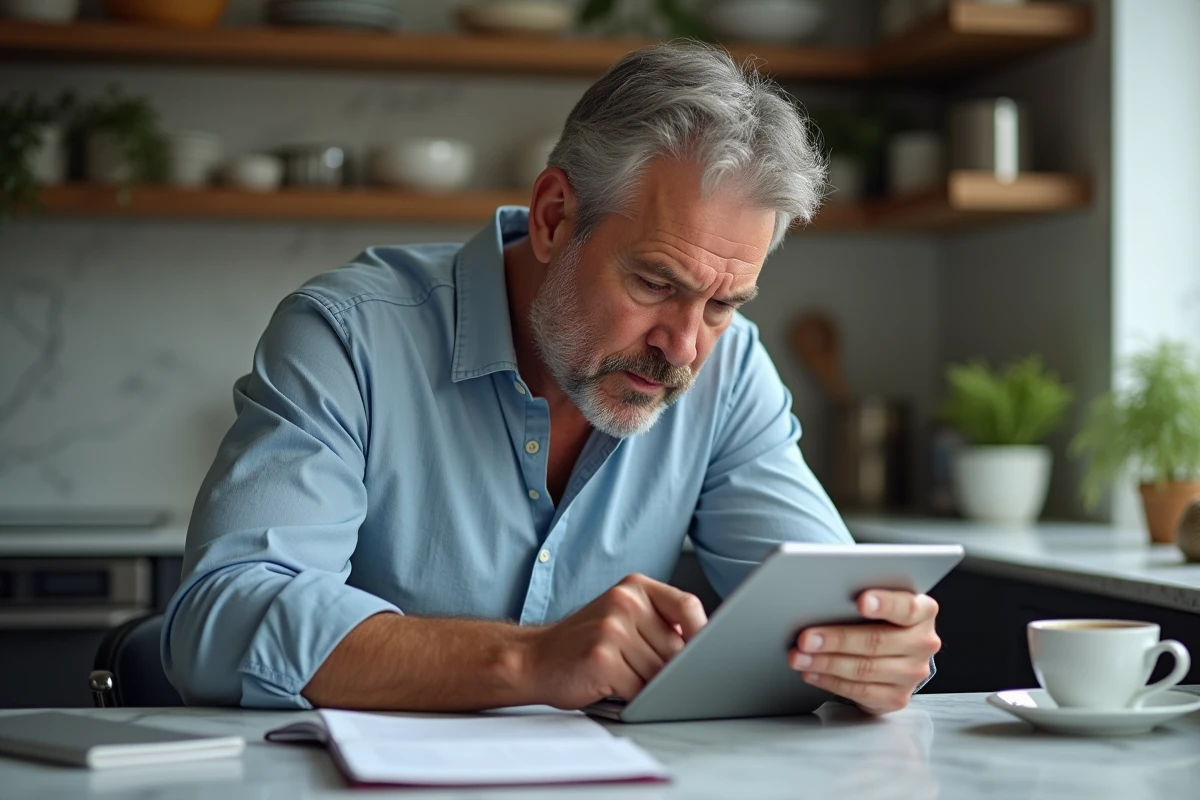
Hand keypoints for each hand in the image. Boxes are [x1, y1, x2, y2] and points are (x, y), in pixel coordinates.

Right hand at [522, 574, 707, 709]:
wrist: (533, 659)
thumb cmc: (584, 643)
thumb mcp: (622, 617)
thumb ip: (660, 623)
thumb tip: (706, 647)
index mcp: (634, 587)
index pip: (687, 606)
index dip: (703, 633)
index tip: (710, 652)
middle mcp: (624, 602)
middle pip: (677, 646)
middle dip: (672, 669)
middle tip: (654, 675)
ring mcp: (612, 629)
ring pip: (660, 672)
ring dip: (650, 686)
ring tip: (627, 679)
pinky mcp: (602, 658)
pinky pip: (640, 689)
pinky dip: (634, 699)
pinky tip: (615, 689)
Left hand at [789, 590, 940, 714]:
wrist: (897, 653)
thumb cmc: (881, 620)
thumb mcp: (881, 602)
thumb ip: (864, 597)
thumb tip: (824, 595)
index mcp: (923, 612)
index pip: (906, 607)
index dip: (884, 604)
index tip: (861, 601)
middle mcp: (922, 643)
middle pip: (877, 641)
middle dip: (836, 639)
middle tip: (806, 638)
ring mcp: (912, 673)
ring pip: (864, 669)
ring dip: (826, 663)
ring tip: (800, 657)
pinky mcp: (897, 697)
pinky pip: (860, 691)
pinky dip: (830, 681)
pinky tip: (812, 673)